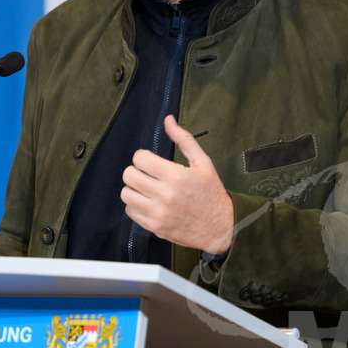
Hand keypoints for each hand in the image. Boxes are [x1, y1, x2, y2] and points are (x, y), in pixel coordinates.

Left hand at [121, 115, 233, 254]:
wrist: (221, 227)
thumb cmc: (212, 193)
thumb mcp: (203, 163)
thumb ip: (184, 139)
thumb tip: (168, 120)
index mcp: (176, 176)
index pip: (139, 158)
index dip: (144, 157)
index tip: (152, 162)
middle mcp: (165, 195)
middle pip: (128, 175)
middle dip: (137, 171)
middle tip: (148, 174)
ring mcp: (158, 213)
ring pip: (126, 194)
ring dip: (134, 189)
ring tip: (148, 189)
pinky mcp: (154, 227)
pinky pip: (130, 211)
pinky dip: (136, 205)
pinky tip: (150, 203)